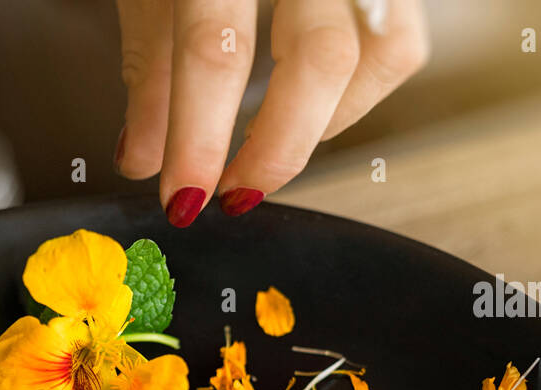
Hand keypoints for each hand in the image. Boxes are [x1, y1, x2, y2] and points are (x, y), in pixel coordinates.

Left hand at [114, 0, 428, 224]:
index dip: (199, 139)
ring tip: (270, 153)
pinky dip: (357, 93)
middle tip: (234, 195)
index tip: (183, 198)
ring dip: (327, 125)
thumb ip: (146, 69)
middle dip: (277, 149)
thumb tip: (142, 162)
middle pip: (321, 59)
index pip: (216, 50)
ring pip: (383, 52)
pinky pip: (398, 40)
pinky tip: (311, 112)